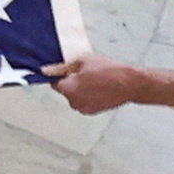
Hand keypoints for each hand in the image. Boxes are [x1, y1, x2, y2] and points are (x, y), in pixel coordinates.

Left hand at [51, 55, 168, 114]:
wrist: (128, 83)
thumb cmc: (107, 71)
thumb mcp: (81, 62)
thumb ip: (60, 68)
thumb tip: (45, 71)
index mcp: (68, 89)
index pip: (53, 83)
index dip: (59, 74)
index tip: (66, 69)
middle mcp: (73, 102)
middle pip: (64, 90)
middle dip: (70, 81)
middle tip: (84, 71)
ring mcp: (83, 108)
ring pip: (75, 96)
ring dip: (79, 88)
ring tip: (94, 78)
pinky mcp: (93, 111)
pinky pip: (84, 101)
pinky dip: (88, 95)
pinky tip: (99, 86)